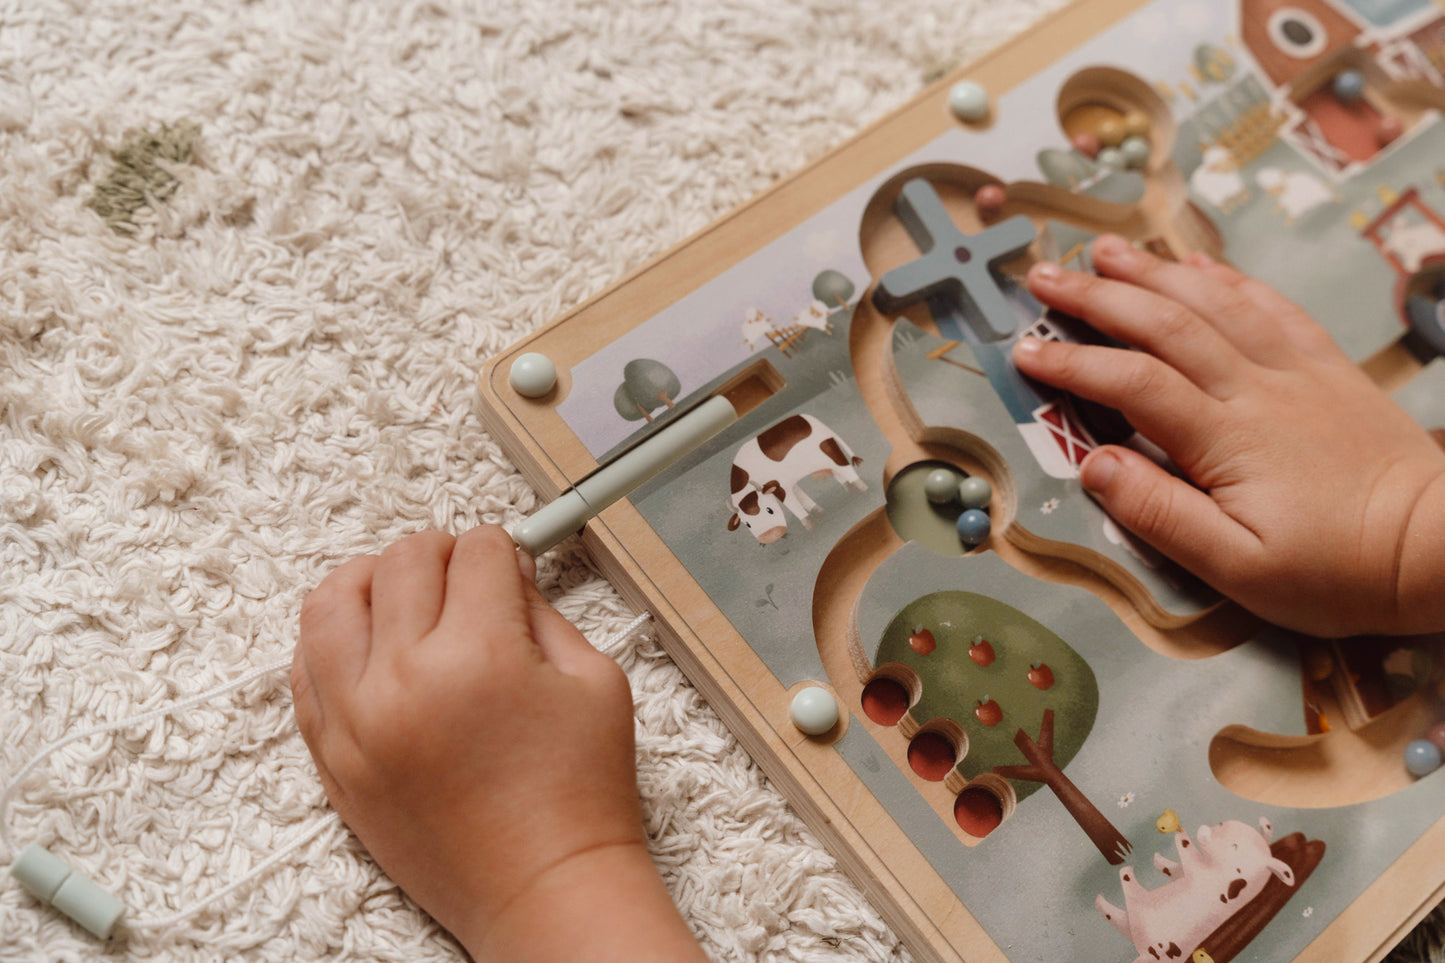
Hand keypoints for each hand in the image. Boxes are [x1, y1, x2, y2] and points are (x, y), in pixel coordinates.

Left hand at [292, 525, 705, 960]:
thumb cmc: (580, 795)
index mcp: (482, 656)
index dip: (503, 547)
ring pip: (332, 602)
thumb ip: (543, 611)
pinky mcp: (332, 759)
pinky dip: (333, 639)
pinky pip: (304, 670)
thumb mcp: (594, 680)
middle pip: (403, 561)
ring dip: (373, 580)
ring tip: (402, 593)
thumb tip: (503, 571)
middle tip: (467, 575)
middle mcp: (406, 680)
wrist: (542, 888)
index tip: (509, 562)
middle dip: (443, 553)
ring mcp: (356, 721)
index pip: (476, 553)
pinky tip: (368, 641)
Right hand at [1013, 235, 1444, 636]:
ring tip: (1106, 252)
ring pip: (1214, 302)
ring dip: (1154, 272)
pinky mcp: (1327, 368)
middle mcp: (1256, 389)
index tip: (1024, 352)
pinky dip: (1228, 280)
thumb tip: (1094, 465)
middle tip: (1043, 279)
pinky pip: (1270, 307)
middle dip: (1097, 298)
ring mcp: (1295, 371)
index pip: (1132, 383)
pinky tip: (1198, 266)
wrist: (1441, 547)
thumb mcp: (1238, 568)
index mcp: (1227, 438)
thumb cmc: (1338, 570)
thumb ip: (1161, 514)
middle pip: (1164, 324)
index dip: (1073, 363)